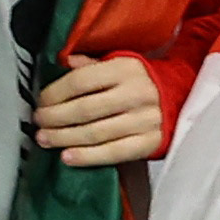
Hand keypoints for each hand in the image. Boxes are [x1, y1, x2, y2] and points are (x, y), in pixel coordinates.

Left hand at [32, 53, 167, 169]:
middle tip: (38, 122)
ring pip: (95, 133)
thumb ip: (91, 64)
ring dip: (64, 138)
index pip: (81, 81)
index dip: (55, 94)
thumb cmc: (140, 82)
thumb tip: (64, 62)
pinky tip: (67, 157)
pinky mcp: (150, 142)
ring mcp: (145, 120)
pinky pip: (113, 152)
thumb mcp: (120, 64)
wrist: (181, 99)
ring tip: (45, 139)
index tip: (41, 102)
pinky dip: (87, 157)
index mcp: (126, 69)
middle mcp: (137, 93)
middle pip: (85, 109)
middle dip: (54, 118)